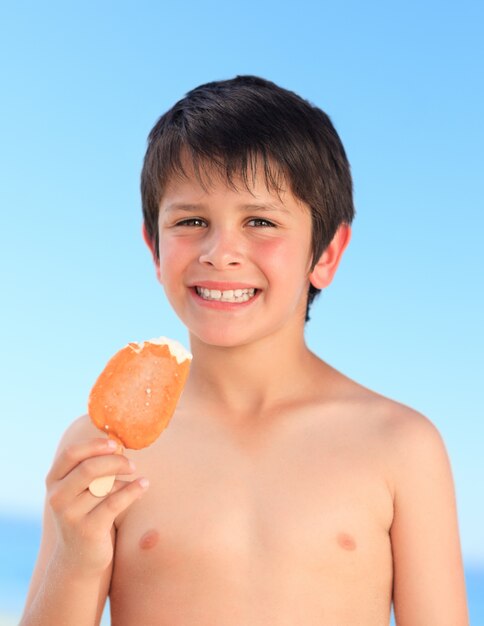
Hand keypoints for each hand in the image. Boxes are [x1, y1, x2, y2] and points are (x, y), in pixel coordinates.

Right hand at [45, 438, 148, 575]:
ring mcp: (70, 515)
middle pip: (89, 469)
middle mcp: (57, 497)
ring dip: (124, 480)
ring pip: (104, 486)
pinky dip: (132, 490)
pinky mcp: (87, 530)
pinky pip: (115, 503)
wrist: (79, 558)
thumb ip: (92, 468)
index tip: (115, 443)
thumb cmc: (86, 513)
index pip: (71, 454)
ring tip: (137, 480)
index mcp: (54, 481)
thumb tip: (118, 444)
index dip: (94, 445)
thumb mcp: (81, 489)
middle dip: (114, 462)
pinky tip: (144, 484)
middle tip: (131, 464)